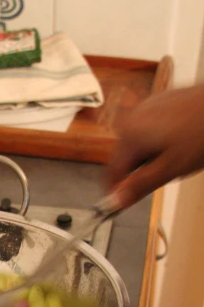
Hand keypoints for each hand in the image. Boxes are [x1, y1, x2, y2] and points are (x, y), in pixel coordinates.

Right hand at [107, 84, 203, 206]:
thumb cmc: (203, 133)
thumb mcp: (171, 169)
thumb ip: (141, 186)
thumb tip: (118, 200)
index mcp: (130, 135)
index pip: (111, 172)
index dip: (116, 190)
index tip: (123, 203)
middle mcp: (132, 118)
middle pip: (124, 157)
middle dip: (136, 172)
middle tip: (159, 180)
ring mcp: (146, 108)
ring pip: (137, 144)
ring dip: (148, 158)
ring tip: (175, 159)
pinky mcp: (159, 104)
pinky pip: (148, 130)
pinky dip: (157, 143)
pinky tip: (178, 145)